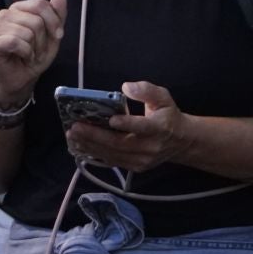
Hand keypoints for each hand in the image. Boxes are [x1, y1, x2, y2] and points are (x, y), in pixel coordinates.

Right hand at [0, 0, 68, 104]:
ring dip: (34, 48)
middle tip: (38, 50)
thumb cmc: (34, 56)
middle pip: (35, 20)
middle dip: (43, 39)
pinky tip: (23, 57)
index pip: (39, 4)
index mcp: (18, 10)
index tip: (58, 35)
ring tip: (30, 55)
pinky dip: (25, 53)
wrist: (21, 79)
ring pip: (26, 32)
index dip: (53, 21)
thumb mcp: (52, 36)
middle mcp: (4, 15)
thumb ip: (57, 15)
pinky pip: (15, 42)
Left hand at [66, 80, 187, 171]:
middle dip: (95, 135)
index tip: (111, 119)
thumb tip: (126, 87)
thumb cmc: (168, 116)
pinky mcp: (134, 166)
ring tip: (72, 136)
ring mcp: (142, 159)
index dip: (127, 124)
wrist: (181, 143)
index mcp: (160, 128)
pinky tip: (79, 146)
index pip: (143, 127)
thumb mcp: (164, 98)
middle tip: (75, 127)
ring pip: (113, 154)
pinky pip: (111, 161)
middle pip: (120, 143)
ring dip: (89, 145)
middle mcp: (150, 146)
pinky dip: (93, 154)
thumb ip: (147, 91)